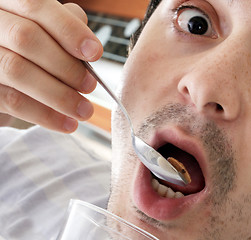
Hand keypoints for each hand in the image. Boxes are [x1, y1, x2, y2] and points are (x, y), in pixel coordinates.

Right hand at [0, 0, 102, 132]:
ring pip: (18, 70)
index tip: (94, 53)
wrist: (3, 79)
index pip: (36, 6)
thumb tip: (90, 46)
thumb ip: (65, 28)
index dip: (69, 30)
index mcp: (8, 3)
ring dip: (59, 95)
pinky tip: (67, 123)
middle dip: (66, 66)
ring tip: (84, 110)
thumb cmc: (32, 52)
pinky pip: (12, 101)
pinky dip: (45, 115)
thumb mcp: (47, 31)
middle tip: (90, 86)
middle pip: (26, 38)